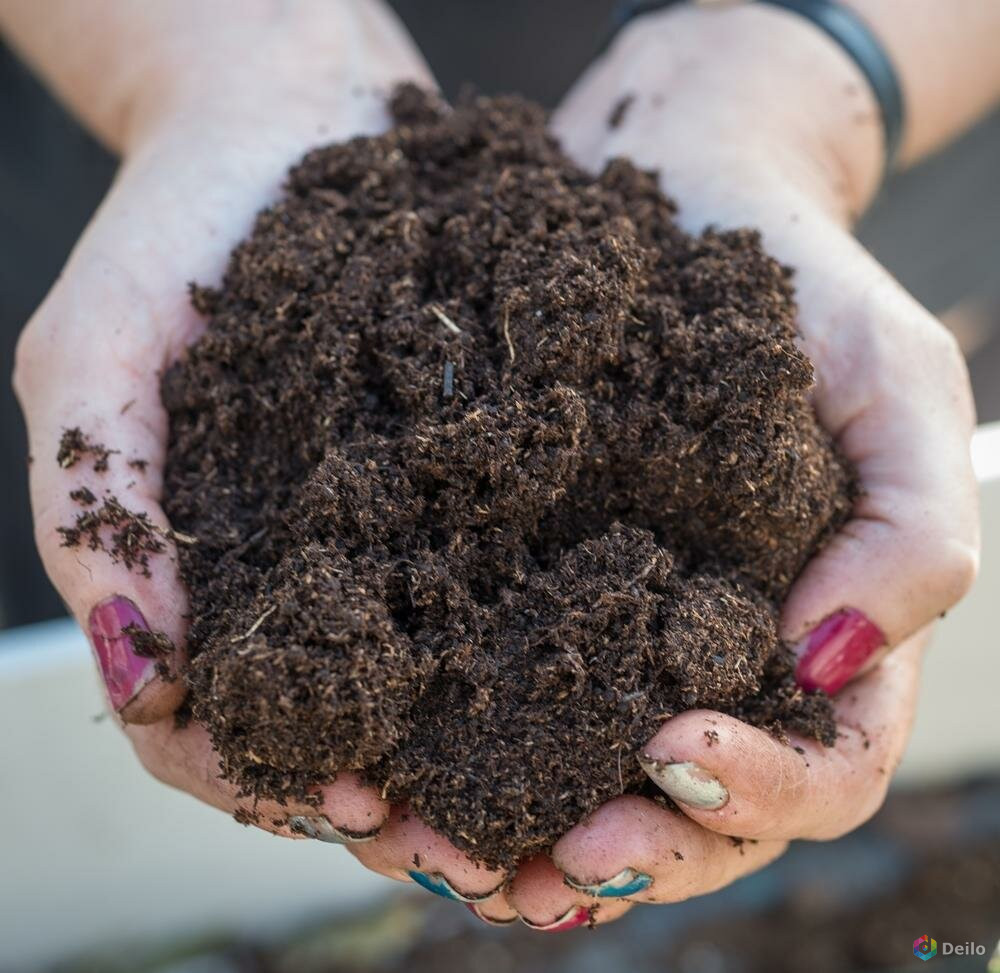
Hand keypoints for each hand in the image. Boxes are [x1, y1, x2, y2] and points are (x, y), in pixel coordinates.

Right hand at [13, 1, 509, 907]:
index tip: (366, 816)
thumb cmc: (172, 235)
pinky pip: (501, 577)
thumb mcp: (95, 360)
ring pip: (434, 680)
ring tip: (561, 798)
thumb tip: (138, 671)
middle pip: (348, 731)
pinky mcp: (464, 479)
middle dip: (411, 802)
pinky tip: (596, 671)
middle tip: (491, 855)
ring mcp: (386, 532)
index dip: (283, 786)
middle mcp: (302, 573)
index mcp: (204, 576)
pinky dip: (536, 642)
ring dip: (487, 753)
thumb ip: (93, 513)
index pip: (223, 729)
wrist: (289, 124)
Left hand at [498, 4, 979, 927]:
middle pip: (685, 810)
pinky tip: (373, 767)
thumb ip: (909, 532)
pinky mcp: (518, 590)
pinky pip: (484, 697)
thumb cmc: (801, 294)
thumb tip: (827, 662)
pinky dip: (439, 753)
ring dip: (511, 838)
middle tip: (537, 865)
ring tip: (431, 844)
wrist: (679, 204)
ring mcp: (612, 634)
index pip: (818, 766)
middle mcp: (711, 660)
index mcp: (816, 637)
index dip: (753, 789)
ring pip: (576, 783)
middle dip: (620, 854)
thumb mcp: (895, 388)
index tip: (671, 750)